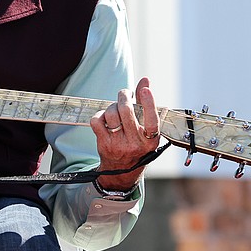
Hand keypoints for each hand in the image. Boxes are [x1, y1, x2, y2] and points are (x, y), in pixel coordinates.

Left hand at [89, 77, 159, 192]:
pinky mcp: (105, 144)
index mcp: (151, 140)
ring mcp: (119, 145)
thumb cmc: (136, 143)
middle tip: (124, 94)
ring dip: (112, 106)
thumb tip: (145, 80)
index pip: (152, 120)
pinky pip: (97, 121)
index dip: (148, 103)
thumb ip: (146, 103)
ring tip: (115, 109)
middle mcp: (136, 143)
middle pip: (126, 111)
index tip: (144, 89)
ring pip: (111, 114)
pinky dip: (99, 115)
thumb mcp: (146, 128)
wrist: (122, 169)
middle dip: (124, 96)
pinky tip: (105, 118)